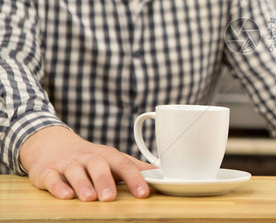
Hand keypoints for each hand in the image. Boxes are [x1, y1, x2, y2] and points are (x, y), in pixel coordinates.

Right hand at [20, 126, 154, 200]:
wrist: (53, 145)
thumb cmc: (90, 158)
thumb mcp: (113, 160)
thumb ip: (135, 168)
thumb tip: (161, 175)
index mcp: (107, 156)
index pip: (124, 165)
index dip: (135, 179)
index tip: (144, 193)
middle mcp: (88, 158)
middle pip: (98, 165)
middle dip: (104, 181)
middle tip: (110, 197)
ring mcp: (67, 164)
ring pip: (75, 172)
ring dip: (82, 184)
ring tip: (90, 198)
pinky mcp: (47, 172)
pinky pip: (51, 178)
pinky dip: (57, 186)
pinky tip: (65, 195)